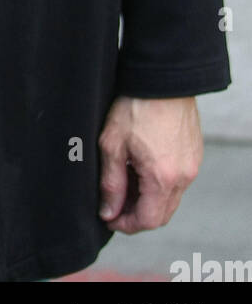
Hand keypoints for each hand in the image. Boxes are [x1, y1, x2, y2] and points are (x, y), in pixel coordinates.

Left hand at [98, 95, 202, 233]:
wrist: (161, 79)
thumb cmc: (135, 107)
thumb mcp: (112, 144)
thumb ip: (111, 183)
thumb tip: (109, 211)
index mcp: (163, 178)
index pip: (148, 220)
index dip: (126, 224)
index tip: (109, 216)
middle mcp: (183, 176)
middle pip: (162, 214)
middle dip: (137, 215)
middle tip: (114, 204)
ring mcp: (192, 165)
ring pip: (170, 198)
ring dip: (148, 199)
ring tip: (125, 182)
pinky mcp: (194, 154)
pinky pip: (178, 181)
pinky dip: (160, 184)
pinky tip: (140, 168)